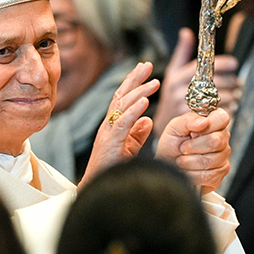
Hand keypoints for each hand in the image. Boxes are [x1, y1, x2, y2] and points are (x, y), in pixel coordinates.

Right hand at [80, 62, 158, 186]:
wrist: (98, 189)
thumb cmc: (112, 170)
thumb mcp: (129, 148)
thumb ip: (137, 133)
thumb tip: (148, 120)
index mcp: (114, 125)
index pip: (123, 98)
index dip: (134, 82)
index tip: (146, 69)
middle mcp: (108, 125)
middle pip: (121, 95)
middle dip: (135, 78)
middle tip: (149, 64)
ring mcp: (108, 132)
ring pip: (122, 105)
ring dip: (139, 92)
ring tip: (155, 82)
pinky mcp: (110, 142)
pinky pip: (122, 123)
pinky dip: (134, 111)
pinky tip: (145, 102)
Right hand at [153, 27, 239, 139]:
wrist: (164, 125)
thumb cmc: (170, 97)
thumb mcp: (172, 73)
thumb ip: (182, 53)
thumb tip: (186, 33)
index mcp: (176, 78)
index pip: (203, 66)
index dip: (222, 64)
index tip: (234, 64)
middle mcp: (180, 92)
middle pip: (215, 82)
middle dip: (231, 82)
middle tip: (237, 82)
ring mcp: (188, 108)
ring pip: (220, 99)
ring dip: (233, 96)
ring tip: (236, 95)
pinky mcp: (196, 122)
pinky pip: (219, 113)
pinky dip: (229, 110)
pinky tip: (230, 107)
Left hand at [156, 107, 230, 192]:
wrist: (167, 163)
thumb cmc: (172, 143)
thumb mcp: (175, 127)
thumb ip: (189, 120)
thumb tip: (204, 122)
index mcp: (214, 123)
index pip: (222, 118)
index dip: (206, 126)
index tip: (192, 132)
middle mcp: (222, 139)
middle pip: (216, 141)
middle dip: (192, 146)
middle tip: (183, 148)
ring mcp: (223, 158)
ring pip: (210, 161)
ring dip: (189, 161)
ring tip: (183, 159)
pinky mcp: (219, 174)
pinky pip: (208, 176)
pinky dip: (192, 174)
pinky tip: (188, 170)